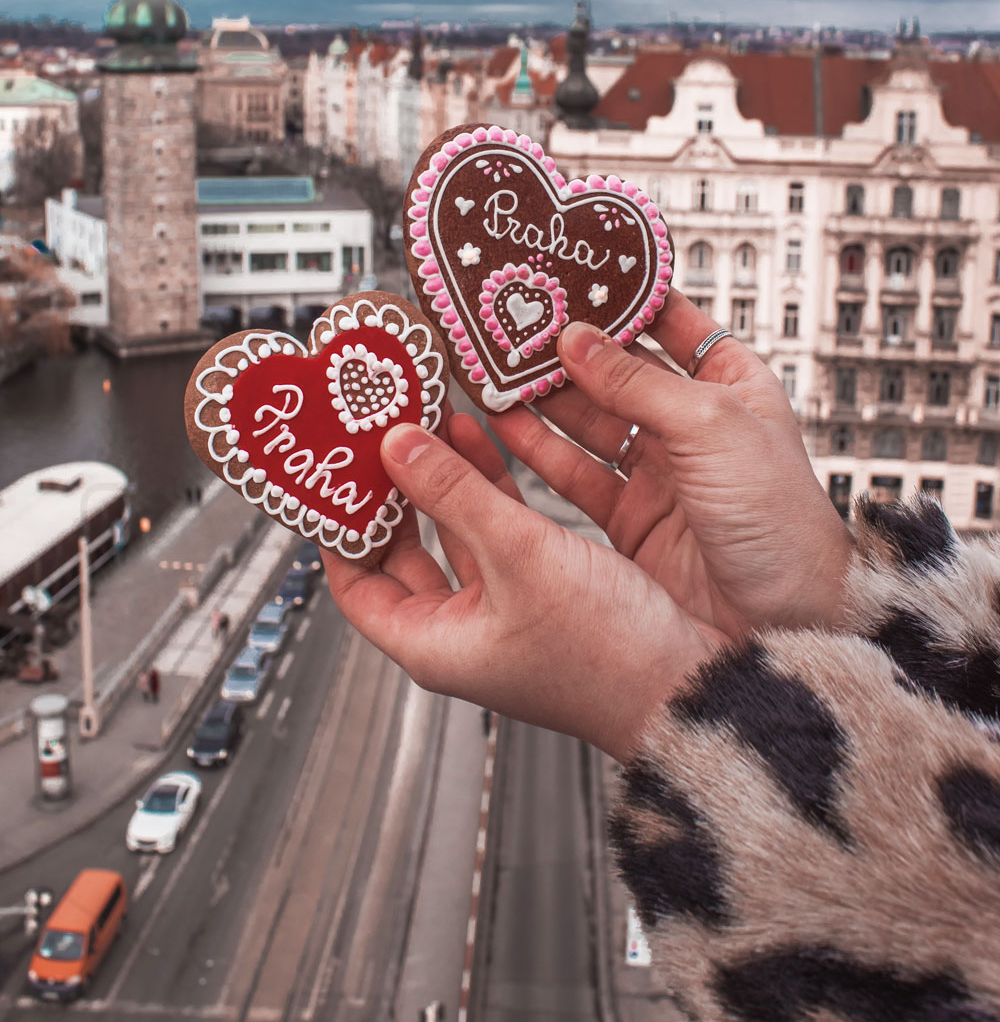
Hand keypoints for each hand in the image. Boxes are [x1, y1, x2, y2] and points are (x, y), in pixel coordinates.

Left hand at [321, 414, 727, 762]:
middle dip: (389, 493)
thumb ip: (454, 493)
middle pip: (402, 554)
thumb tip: (396, 447)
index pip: (354, 582)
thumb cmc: (606, 653)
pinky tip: (482, 439)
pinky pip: (498, 530)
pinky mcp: (545, 589)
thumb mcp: (517, 555)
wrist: (691, 684)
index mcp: (433, 644)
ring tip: (425, 419)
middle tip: (374, 437)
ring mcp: (505, 611)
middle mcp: (463, 632)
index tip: (330, 474)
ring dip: (441, 479)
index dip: (337, 527)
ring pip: (454, 534)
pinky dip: (487, 486)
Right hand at [490, 291, 852, 639]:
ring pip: (587, 420)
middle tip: (513, 322)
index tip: (571, 271)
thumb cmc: (778, 519)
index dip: (622, 296)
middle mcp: (692, 424)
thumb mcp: (710, 427)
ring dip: (542, 397)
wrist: (785, 621)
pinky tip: (502, 425)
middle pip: (617, 371)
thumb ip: (636, 381)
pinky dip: (536, 450)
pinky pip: (574, 473)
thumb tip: (576, 337)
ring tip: (492, 368)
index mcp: (731, 385)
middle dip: (566, 349)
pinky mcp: (631, 519)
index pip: (670, 321)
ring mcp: (660, 472)